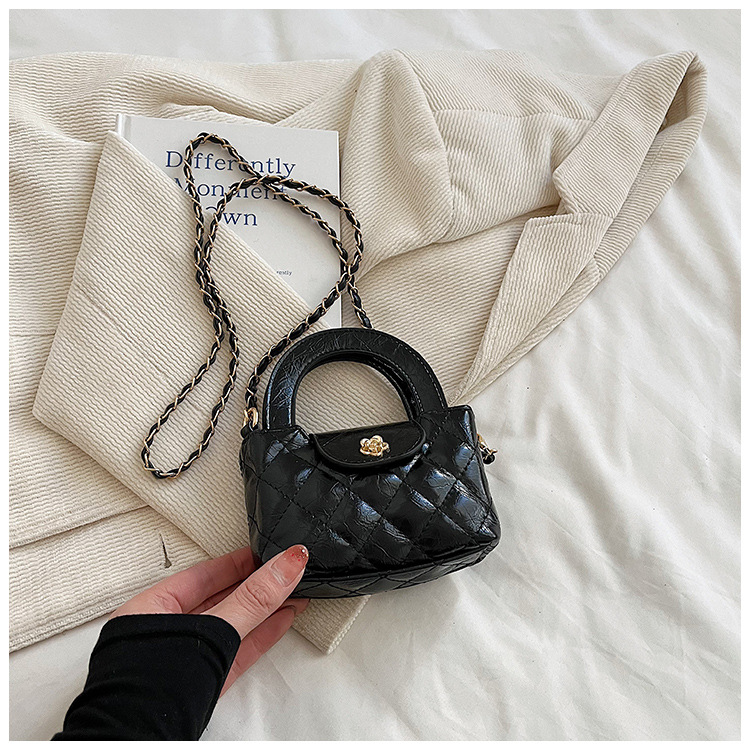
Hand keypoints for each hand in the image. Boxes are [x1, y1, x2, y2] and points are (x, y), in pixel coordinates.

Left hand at [111, 544, 309, 694]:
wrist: (142, 747)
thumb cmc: (151, 693)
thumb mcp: (212, 631)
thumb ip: (252, 599)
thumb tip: (284, 566)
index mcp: (150, 610)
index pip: (202, 575)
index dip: (237, 562)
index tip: (267, 552)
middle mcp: (166, 633)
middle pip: (220, 599)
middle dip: (257, 585)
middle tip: (287, 570)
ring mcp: (186, 660)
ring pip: (232, 626)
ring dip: (266, 610)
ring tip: (294, 593)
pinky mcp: (205, 683)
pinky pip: (237, 650)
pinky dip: (262, 634)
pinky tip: (282, 620)